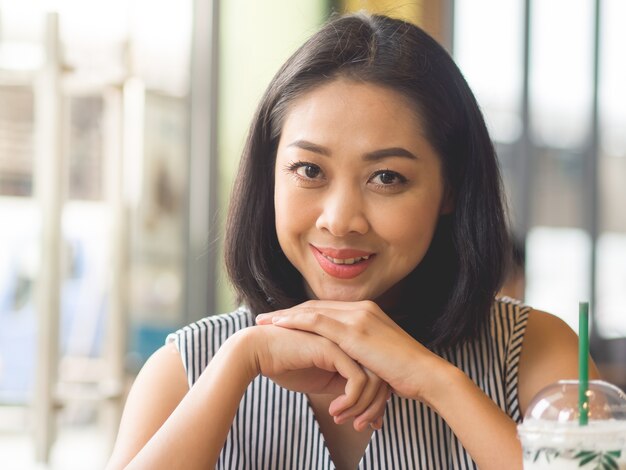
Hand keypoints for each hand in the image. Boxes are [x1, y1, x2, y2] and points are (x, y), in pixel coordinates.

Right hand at [245, 324, 388, 430]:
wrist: (259, 351)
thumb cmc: (286, 364)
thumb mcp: (322, 379)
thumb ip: (342, 383)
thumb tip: (362, 404)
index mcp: (350, 345)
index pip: (377, 372)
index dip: (377, 399)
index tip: (372, 423)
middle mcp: (351, 342)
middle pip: (381, 375)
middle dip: (376, 406)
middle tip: (365, 426)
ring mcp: (344, 342)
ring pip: (374, 380)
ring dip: (362, 407)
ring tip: (344, 420)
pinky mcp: (335, 350)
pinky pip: (358, 380)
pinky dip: (351, 401)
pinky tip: (335, 410)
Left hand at [256, 300, 448, 402]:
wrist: (426, 374)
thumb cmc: (405, 373)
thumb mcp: (380, 356)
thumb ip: (362, 353)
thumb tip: (347, 364)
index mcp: (367, 312)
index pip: (326, 309)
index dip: (302, 314)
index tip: (281, 320)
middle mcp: (361, 308)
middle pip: (315, 306)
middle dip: (287, 312)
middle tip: (264, 317)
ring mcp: (358, 317)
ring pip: (312, 311)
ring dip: (284, 316)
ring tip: (262, 322)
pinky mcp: (355, 330)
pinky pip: (318, 321)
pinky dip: (295, 321)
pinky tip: (278, 325)